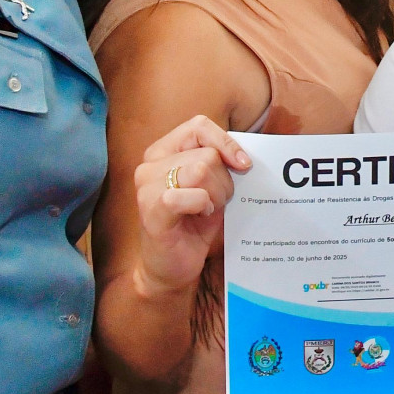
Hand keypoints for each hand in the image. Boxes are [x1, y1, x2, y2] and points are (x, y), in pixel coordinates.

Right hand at [132, 114, 251, 297]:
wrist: (171, 267)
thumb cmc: (193, 225)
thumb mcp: (211, 187)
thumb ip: (220, 164)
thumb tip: (246, 154)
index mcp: (163, 151)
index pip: (199, 126)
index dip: (226, 142)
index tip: (243, 164)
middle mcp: (150, 164)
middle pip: (207, 154)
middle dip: (224, 181)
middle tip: (216, 203)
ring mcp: (147, 185)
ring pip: (202, 170)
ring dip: (216, 194)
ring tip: (206, 210)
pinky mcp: (151, 208)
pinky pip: (191, 195)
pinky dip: (204, 206)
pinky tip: (199, 218)